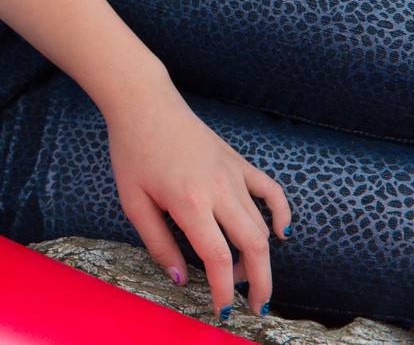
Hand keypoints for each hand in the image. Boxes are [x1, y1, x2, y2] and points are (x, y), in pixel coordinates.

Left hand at [104, 87, 290, 318]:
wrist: (144, 104)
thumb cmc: (132, 152)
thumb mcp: (132, 201)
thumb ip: (157, 242)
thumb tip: (180, 277)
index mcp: (189, 202)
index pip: (217, 257)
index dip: (223, 290)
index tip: (222, 309)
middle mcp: (218, 190)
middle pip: (253, 246)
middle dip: (258, 282)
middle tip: (255, 306)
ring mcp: (234, 174)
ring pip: (261, 225)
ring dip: (260, 256)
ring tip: (243, 275)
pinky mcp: (239, 163)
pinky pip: (271, 192)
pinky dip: (280, 214)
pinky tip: (280, 233)